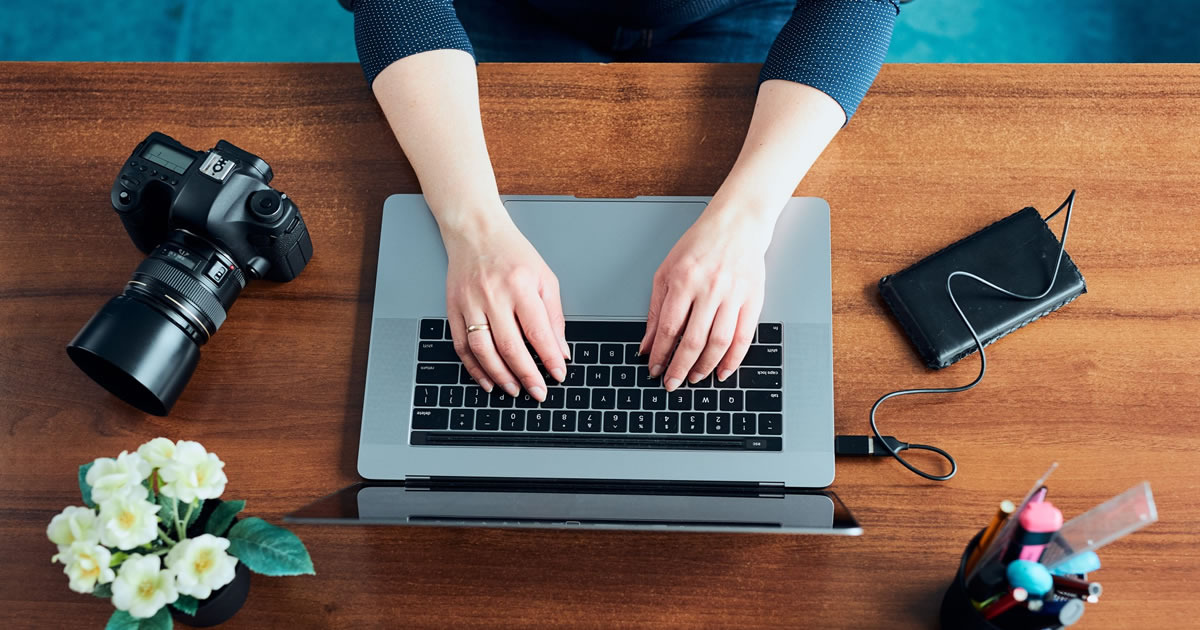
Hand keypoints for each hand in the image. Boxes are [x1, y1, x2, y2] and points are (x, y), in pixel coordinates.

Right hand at [442, 208, 568, 401]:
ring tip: (514, 390)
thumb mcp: (544, 278)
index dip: (549, 358)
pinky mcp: (453, 309)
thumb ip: (554, 316)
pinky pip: (462, 346)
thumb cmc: (513, 254)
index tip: (558, 375)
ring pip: (483, 349)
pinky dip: (474, 368)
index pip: (538, 331)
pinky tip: (487, 380)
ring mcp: (469, 303)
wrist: (476, 233)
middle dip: (526, 374)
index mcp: (520, 285)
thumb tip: (560, 351)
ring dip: (499, 375)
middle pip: (509, 345)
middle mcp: (493, 295)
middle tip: (538, 392)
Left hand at [640, 204, 772, 390]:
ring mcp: (733, 295)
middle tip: (671, 383)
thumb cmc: (699, 245)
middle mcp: (709, 288)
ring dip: (704, 367)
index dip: (659, 354)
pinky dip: (733, 359)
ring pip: (718, 343)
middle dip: (679, 368)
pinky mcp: (753, 299)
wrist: (738, 224)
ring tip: (694, 378)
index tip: (654, 369)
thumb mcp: (667, 271)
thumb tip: (647, 344)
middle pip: (692, 340)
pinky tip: (722, 371)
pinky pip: (744, 337)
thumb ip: (655, 309)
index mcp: (683, 280)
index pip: (667, 328)